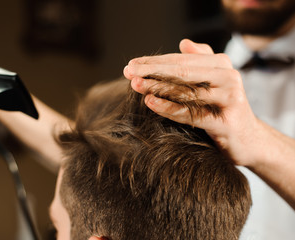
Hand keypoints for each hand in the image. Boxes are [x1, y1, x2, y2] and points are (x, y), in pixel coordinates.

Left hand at [123, 39, 260, 166]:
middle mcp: (227, 76)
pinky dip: (169, 107)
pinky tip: (150, 102)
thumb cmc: (222, 109)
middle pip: (182, 71)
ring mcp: (229, 98)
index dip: (154, 61)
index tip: (131, 65)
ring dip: (157, 87)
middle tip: (128, 72)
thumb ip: (200, 61)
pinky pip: (192, 113)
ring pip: (186, 90)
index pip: (181, 60)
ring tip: (135, 85)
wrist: (248, 140)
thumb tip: (183, 43)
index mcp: (221, 64)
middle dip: (152, 70)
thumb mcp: (213, 81)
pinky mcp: (226, 121)